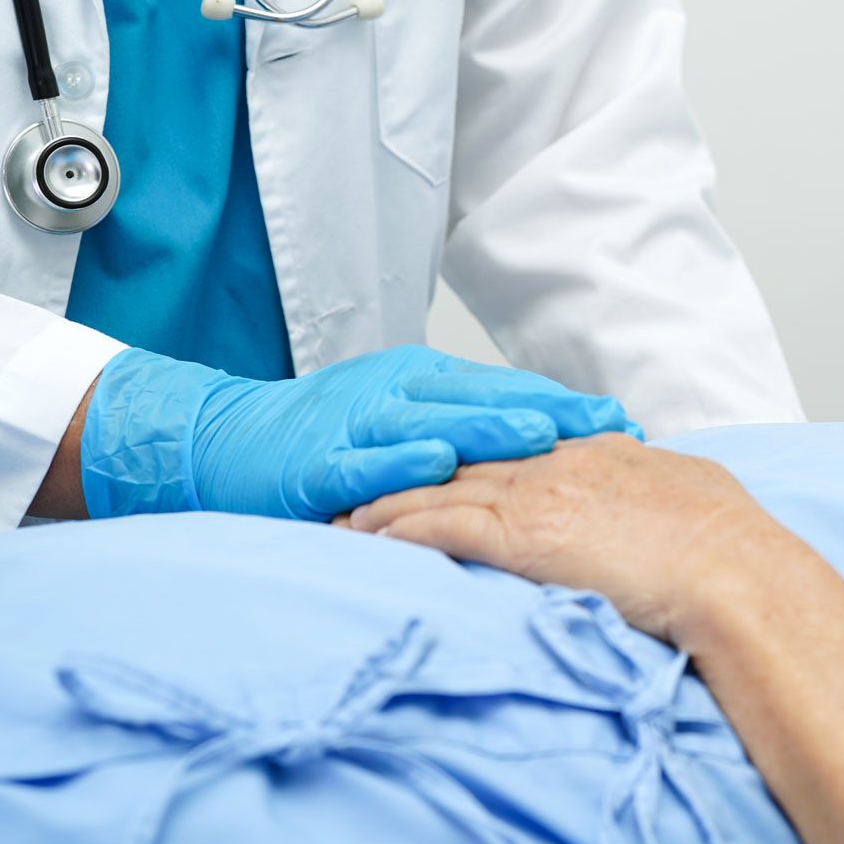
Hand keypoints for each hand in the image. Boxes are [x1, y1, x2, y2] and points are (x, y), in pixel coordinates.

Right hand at [78, 346, 642, 521]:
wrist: (220, 441)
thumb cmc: (323, 434)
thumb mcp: (399, 421)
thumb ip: (460, 429)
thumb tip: (543, 449)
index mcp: (422, 381)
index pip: (506, 389)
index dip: (564, 405)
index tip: (623, 419)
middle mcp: (396, 393)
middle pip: (483, 398)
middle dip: (549, 412)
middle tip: (608, 425)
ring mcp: (355, 424)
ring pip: (431, 421)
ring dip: (490, 426)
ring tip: (545, 433)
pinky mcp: (316, 462)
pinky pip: (364, 462)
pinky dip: (401, 460)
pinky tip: (440, 461)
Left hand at [348, 436, 804, 644]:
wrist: (735, 571)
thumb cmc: (732, 549)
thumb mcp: (697, 500)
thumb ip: (664, 495)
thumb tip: (664, 507)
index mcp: (601, 455)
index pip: (521, 447)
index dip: (476, 452)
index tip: (444, 461)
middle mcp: (561, 463)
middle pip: (470, 456)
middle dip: (416, 464)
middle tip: (369, 474)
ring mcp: (540, 494)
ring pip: (442, 485)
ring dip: (389, 496)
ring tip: (345, 509)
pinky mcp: (522, 534)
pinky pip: (440, 526)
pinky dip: (396, 528)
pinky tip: (362, 536)